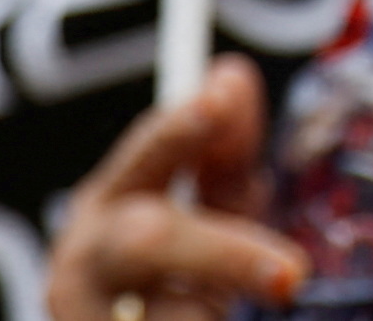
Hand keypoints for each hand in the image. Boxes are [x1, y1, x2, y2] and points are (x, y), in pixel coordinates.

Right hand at [42, 57, 305, 320]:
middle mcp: (83, 258)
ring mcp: (82, 314)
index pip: (145, 153)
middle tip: (290, 276)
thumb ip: (226, 153)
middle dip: (227, 256)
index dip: (180, 127)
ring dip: (211, 315)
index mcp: (108, 202)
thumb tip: (234, 75)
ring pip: (172, 316)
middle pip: (150, 241)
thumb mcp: (210, 211)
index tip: (217, 100)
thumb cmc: (175, 277)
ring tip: (226, 314)